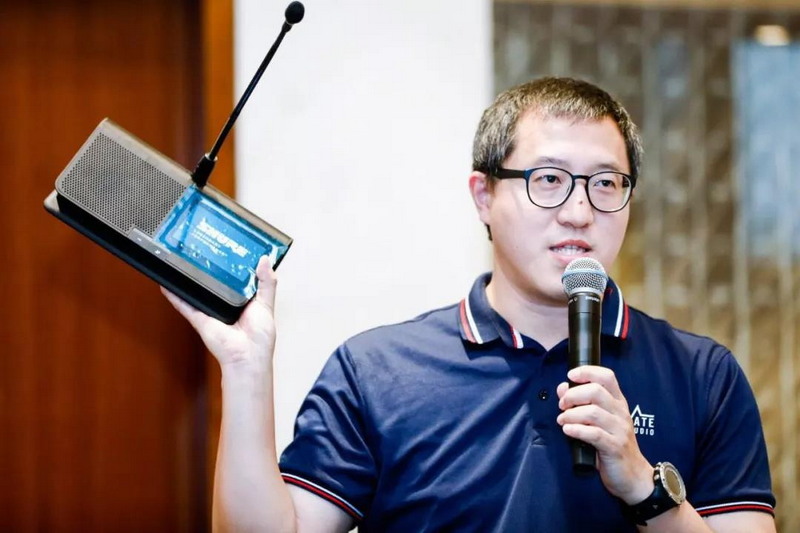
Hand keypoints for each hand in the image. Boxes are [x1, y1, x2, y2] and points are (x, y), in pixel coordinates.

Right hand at [161, 256, 277, 371]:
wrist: (246, 356)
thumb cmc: (260, 336)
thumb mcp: (267, 303)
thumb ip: (267, 282)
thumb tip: (265, 259)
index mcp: (244, 299)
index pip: (237, 277)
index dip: (235, 264)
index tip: (231, 246)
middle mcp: (226, 303)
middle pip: (216, 282)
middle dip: (211, 267)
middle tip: (206, 246)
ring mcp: (211, 310)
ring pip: (198, 291)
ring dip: (190, 279)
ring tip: (183, 259)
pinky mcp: (200, 318)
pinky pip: (184, 305)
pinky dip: (174, 295)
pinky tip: (166, 284)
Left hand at [556, 366, 653, 503]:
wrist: (632, 475)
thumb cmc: (612, 445)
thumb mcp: (597, 421)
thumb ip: (580, 403)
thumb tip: (563, 387)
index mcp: (618, 402)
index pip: (607, 376)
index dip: (587, 372)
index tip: (570, 375)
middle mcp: (620, 412)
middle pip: (596, 391)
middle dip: (573, 395)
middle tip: (562, 406)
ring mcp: (619, 430)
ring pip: (592, 412)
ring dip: (571, 414)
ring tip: (562, 421)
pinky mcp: (614, 447)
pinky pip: (594, 434)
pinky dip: (576, 430)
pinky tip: (568, 430)